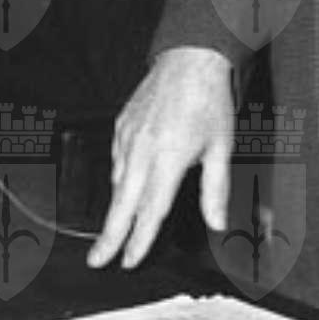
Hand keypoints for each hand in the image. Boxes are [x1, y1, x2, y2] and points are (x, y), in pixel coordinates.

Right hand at [86, 46, 235, 270]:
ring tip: (114, 230)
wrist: (190, 58)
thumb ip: (216, 189)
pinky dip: (119, 178)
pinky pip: (116, 160)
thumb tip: (217, 223)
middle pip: (121, 205)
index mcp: (167, 160)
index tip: (130, 261)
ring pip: (117, 184)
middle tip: (97, 261)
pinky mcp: (121, 126)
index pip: (150, 212)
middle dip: (109, 237)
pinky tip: (125, 186)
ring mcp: (127, 138)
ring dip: (116, 208)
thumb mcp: (222, 146)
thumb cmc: (209, 100)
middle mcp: (141, 152)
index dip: (139, 241)